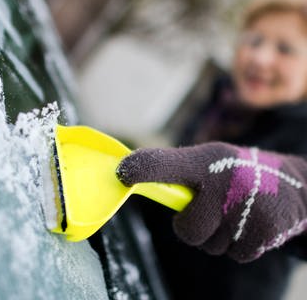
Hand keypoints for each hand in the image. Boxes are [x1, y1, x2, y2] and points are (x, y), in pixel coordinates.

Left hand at [117, 142, 306, 261]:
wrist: (291, 184)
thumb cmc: (235, 173)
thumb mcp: (207, 161)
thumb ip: (175, 172)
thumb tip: (129, 174)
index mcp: (205, 160)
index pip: (165, 164)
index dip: (143, 169)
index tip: (123, 173)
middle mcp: (224, 180)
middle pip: (188, 230)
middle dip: (196, 225)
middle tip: (213, 208)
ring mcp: (246, 207)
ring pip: (211, 244)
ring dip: (219, 233)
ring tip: (237, 210)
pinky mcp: (266, 231)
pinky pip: (235, 253)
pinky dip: (239, 242)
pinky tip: (251, 221)